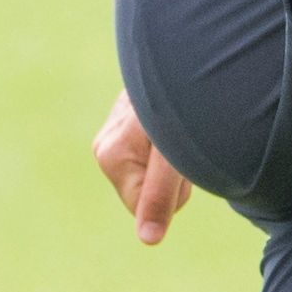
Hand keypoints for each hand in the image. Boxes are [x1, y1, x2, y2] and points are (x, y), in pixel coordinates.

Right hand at [93, 90, 192, 246]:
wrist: (185, 51)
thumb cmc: (185, 103)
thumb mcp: (177, 156)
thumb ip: (160, 196)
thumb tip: (148, 240)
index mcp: (109, 155)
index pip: (143, 208)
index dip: (174, 193)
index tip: (182, 161)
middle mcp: (105, 144)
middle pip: (148, 191)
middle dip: (174, 177)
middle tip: (187, 142)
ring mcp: (115, 132)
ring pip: (154, 173)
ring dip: (176, 159)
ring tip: (184, 129)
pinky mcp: (128, 122)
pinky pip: (155, 153)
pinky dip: (172, 144)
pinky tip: (177, 123)